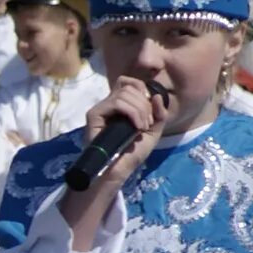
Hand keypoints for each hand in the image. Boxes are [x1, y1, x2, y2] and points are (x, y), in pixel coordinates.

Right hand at [58, 73, 174, 245]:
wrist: (118, 170)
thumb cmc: (132, 154)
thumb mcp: (153, 132)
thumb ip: (159, 114)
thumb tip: (156, 95)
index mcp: (122, 105)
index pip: (132, 83)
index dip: (144, 91)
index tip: (150, 114)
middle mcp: (110, 104)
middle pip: (131, 86)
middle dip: (145, 104)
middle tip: (147, 124)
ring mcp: (101, 109)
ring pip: (125, 92)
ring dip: (141, 110)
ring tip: (141, 128)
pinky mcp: (94, 115)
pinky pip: (116, 102)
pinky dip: (132, 112)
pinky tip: (135, 126)